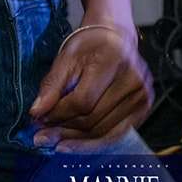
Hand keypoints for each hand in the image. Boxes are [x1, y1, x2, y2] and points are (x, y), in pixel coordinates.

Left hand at [29, 24, 152, 152]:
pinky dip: (93, 143)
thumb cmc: (90, 45)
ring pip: (103, 131)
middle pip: (93, 119)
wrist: (115, 37)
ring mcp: (142, 96)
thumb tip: (37, 112)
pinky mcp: (144, 108)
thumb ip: (51, 86)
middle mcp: (133, 80)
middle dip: (64, 130)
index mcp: (112, 60)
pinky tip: (76, 144)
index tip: (39, 119)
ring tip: (56, 142)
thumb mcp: (65, 58)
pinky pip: (116, 135)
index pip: (83, 101)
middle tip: (43, 135)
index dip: (58, 114)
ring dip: (76, 140)